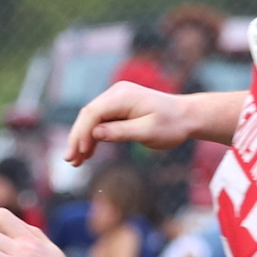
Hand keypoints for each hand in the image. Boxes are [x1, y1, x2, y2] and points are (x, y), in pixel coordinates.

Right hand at [66, 81, 196, 164]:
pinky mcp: (119, 109)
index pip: (93, 112)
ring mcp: (116, 100)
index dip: (83, 133)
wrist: (186, 116)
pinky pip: (100, 122)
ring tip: (75, 162)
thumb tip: (96, 134)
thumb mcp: (148, 132)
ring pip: (91, 120)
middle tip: (69, 160)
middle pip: (88, 115)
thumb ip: (121, 132)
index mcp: (123, 96)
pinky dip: (93, 138)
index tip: (80, 153)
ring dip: (82, 139)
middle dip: (77, 138)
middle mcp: (116, 93)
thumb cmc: (171, 125)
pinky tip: (87, 154)